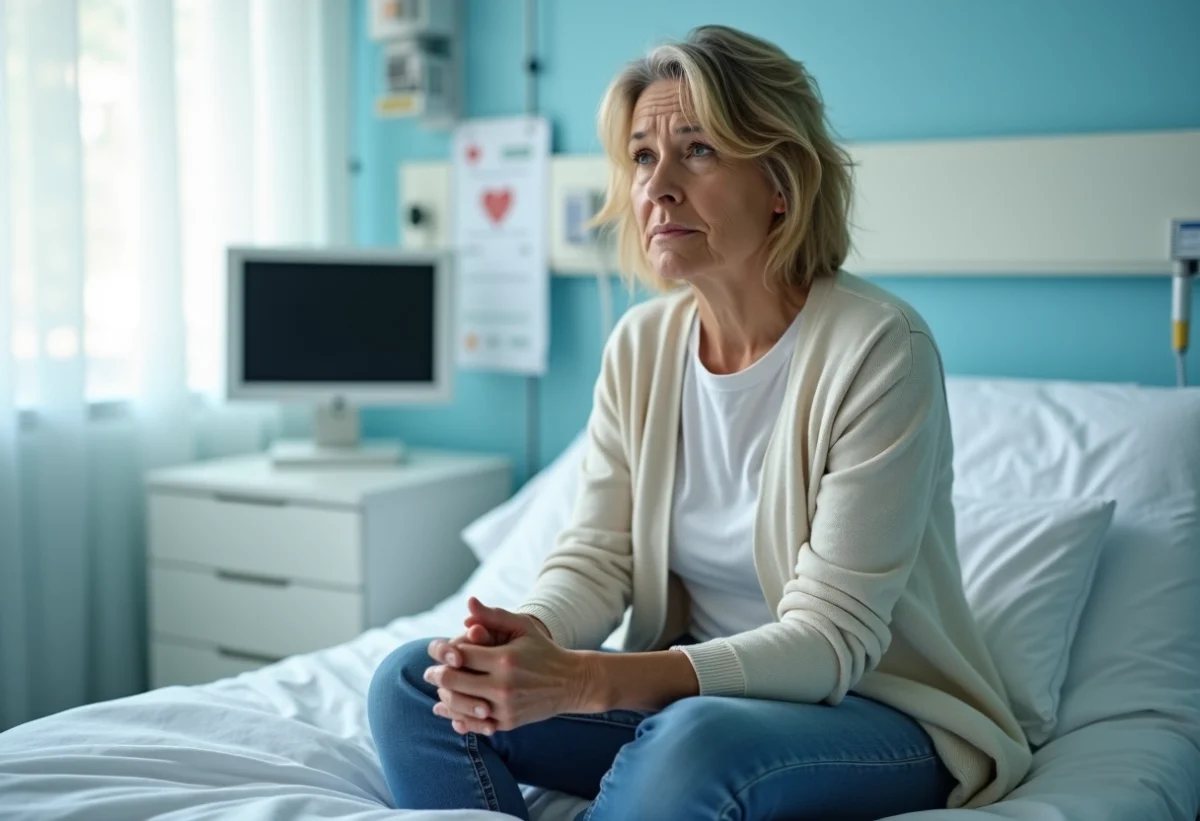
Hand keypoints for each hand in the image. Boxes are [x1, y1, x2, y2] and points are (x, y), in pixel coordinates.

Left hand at [424, 598, 591, 734]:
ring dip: (444, 698)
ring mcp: (504, 708)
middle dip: (436, 676)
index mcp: (504, 659)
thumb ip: (493, 615)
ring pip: (460, 706)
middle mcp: (503, 686)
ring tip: (439, 691)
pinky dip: (457, 718)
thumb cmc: (543, 650)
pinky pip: (474, 723)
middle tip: (429, 672)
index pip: (459, 655)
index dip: (441, 650)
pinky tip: (448, 711)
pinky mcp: (507, 723)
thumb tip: (469, 602)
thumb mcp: (522, 627)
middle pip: (453, 682)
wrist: (570, 683)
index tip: (434, 648)